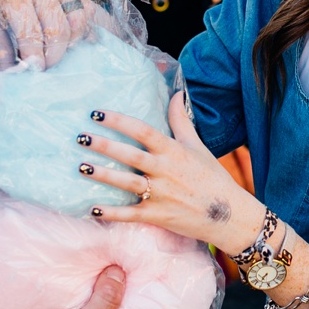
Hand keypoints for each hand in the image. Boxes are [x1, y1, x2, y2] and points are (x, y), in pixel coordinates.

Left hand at [80, 92, 258, 253]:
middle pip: (131, 155)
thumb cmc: (212, 178)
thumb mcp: (197, 146)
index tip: (97, 113)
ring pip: (127, 183)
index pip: (144, 131)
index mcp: (174, 151)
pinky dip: (111, 213)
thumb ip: (181, 121)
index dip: (120, 121)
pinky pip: (130, 214)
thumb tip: (176, 93)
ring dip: (103, 176)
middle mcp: (166, 171)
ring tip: (81, 167)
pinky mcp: (158, 215)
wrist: (229, 215)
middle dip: (105, 146)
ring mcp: (161, 194)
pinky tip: (91, 208)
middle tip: (80, 137)